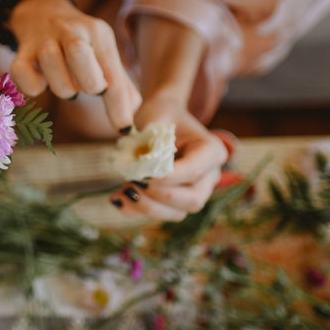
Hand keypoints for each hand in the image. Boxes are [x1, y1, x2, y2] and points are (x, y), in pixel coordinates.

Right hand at [7, 0, 140, 130]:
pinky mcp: (22, 52)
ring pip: (50, 63)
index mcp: (98, 34)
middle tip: (86, 89)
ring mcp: (44, 40)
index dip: (118, 105)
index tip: (124, 129)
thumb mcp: (103, 54)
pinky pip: (21, 73)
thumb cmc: (79, 43)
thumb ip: (119, 84)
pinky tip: (41, 83)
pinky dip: (32, 86)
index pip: (111, 73)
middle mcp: (71, 31)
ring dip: (62, 87)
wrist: (40, 11)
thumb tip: (131, 115)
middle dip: (87, 83)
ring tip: (66, 84)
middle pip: (78, 53)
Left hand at [109, 97, 227, 220]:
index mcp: (211, 150)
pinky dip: (139, 211)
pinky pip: (162, 214)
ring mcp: (196, 191)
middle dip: (160, 196)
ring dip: (148, 207)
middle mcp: (210, 175)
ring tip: (123, 191)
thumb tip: (139, 165)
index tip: (141, 174)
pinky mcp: (178, 201)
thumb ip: (151, 139)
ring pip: (178, 213)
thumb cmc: (161, 115)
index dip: (167, 177)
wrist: (163, 119)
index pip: (193, 171)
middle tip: (133, 183)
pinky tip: (118, 198)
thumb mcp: (156, 117)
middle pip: (193, 200)